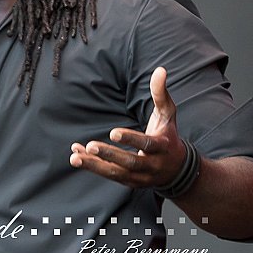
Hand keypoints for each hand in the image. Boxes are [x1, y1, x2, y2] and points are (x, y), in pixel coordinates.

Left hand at [69, 67, 186, 187]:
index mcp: (162, 147)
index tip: (113, 133)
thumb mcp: (167, 114)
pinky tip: (76, 156)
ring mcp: (140, 177)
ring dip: (94, 166)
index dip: (131, 139)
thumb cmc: (168, 135)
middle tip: (90, 146)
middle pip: (130, 163)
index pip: (147, 144)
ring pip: (116, 174)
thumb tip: (160, 70)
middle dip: (110, 155)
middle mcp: (152, 165)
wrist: (177, 170)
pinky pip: (109, 175)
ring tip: (75, 157)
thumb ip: (161, 93)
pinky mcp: (129, 182)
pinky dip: (93, 166)